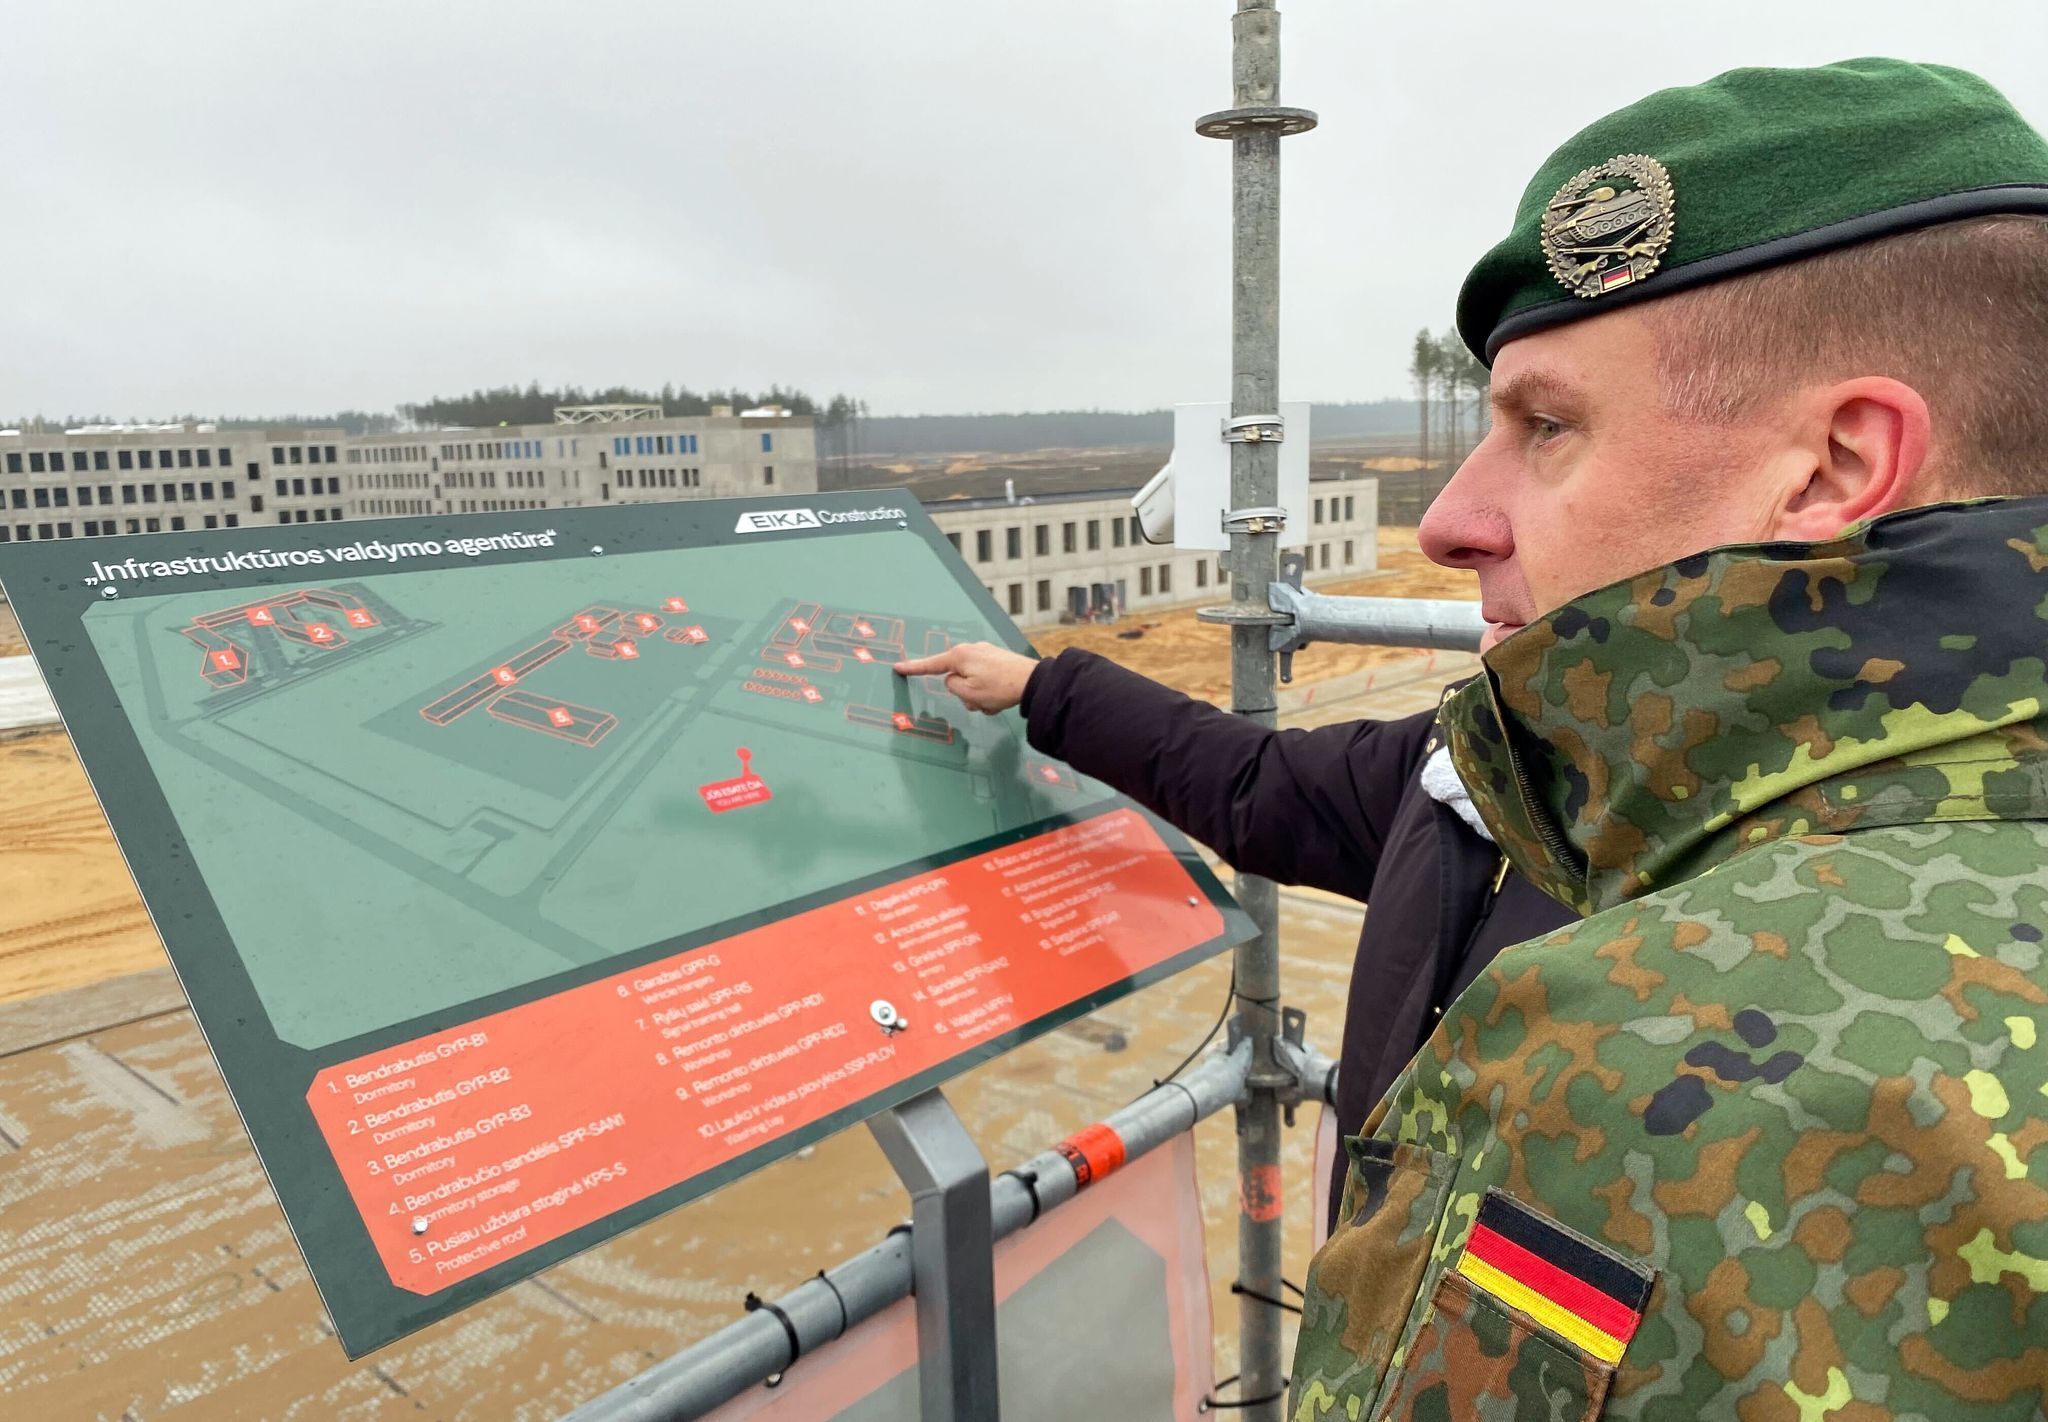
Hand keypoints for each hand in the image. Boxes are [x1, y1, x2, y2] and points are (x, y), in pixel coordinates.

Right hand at [894, 642, 1036, 713]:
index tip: (898, 667)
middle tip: (980, 701)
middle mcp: (971, 650)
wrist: (1033, 682)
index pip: (930, 665)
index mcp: (960, 656)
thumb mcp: (968, 694)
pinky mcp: (997, 659)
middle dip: (965, 694)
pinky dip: (989, 692)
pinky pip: (984, 680)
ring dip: (978, 696)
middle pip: (955, 677)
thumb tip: (953, 681)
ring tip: (993, 700)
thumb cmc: (1001, 687)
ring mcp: (985, 653)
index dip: (913, 668)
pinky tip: (1001, 697)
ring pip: (970, 681)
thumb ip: (952, 687)